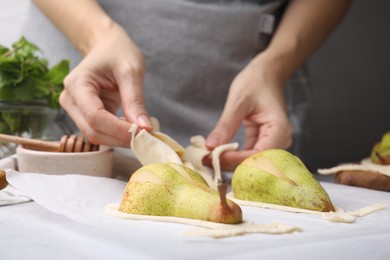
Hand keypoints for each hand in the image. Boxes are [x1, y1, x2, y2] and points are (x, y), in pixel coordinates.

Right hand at [59, 23, 151, 146]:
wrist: (108, 46)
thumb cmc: (118, 52)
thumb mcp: (131, 71)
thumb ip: (135, 101)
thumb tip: (144, 128)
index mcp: (77, 84)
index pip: (95, 116)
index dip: (118, 130)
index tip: (143, 134)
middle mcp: (70, 99)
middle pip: (92, 130)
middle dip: (120, 137)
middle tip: (146, 137)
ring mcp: (75, 109)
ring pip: (95, 135)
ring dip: (118, 139)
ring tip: (141, 133)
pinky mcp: (84, 115)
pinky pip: (100, 131)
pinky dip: (116, 135)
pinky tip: (132, 129)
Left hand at [206, 56, 291, 170]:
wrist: (267, 74)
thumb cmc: (255, 82)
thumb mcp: (238, 101)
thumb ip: (226, 125)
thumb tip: (211, 147)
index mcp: (279, 129)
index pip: (259, 154)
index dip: (236, 159)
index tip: (213, 157)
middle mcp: (280, 139)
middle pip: (256, 162)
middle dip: (231, 163)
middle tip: (205, 159)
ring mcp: (272, 141)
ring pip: (251, 160)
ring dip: (230, 161)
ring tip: (207, 158)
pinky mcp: (263, 141)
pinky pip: (249, 154)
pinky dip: (233, 155)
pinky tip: (217, 154)